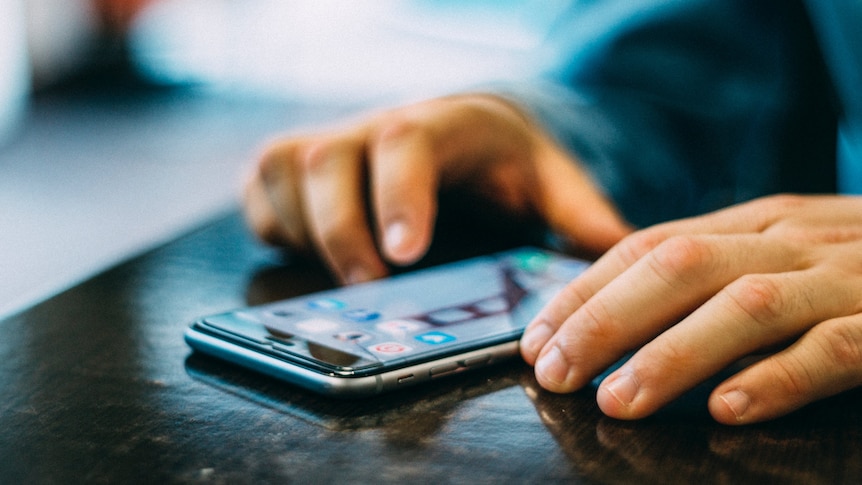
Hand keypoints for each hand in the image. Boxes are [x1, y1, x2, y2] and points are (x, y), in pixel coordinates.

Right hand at [244, 94, 629, 282]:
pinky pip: (262, 194)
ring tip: (344, 278)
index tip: (405, 254)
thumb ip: (579, 211)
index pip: (407, 142)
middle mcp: (372, 127)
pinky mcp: (294, 168)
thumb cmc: (498, 160)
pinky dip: (275, 227)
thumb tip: (620, 253)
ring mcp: (327, 144)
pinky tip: (312, 256)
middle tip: (369, 287)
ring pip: (284, 172)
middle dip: (340, 229)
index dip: (399, 195)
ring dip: (303, 231)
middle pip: (328, 159)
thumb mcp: (548, 177)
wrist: (452, 129)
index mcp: (440, 124)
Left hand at [521, 195, 861, 423]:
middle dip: (604, 320)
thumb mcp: (774, 249)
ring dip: (672, 353)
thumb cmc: (850, 264)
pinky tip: (730, 410)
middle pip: (677, 269)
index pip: (645, 247)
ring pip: (743, 305)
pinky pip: (834, 348)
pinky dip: (779, 378)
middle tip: (554, 372)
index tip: (536, 338)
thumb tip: (614, 311)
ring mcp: (840, 277)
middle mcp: (784, 240)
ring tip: (618, 401)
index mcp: (749, 224)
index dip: (583, 291)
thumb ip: (709, 270)